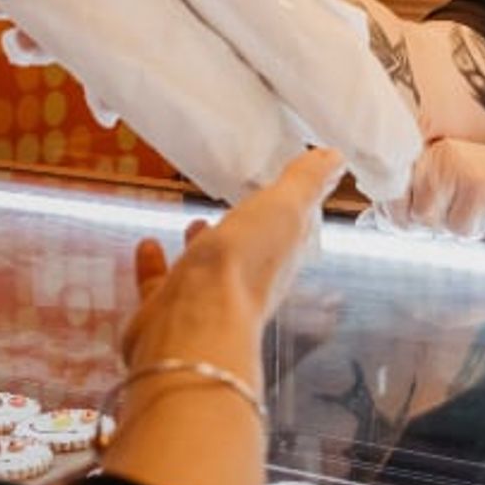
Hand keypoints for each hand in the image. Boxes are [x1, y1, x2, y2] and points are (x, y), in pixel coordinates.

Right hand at [121, 146, 343, 382]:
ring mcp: (206, 298)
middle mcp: (248, 281)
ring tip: (195, 220)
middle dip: (246, 228)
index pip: (294, 229)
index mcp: (281, 256)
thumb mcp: (285, 208)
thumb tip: (337, 158)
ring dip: (203, 244)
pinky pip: (161, 282)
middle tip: (238, 203)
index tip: (288, 189)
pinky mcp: (167, 311)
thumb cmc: (245, 263)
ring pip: (206, 267)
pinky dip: (155, 264)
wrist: (192, 326)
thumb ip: (306, 182)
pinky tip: (147, 245)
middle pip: (251, 250)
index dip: (293, 209)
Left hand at [378, 138, 484, 240]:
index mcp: (429, 154)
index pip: (390, 191)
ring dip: (454, 229)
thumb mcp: (452, 193)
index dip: (398, 216)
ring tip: (479, 211)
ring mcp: (458, 170)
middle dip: (427, 227)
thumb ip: (413, 203)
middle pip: (405, 213)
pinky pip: (459, 230)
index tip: (420, 221)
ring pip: (430, 223)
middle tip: (460, 215)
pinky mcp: (477, 189)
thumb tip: (368, 221)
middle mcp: (439, 156)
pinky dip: (476, 232)